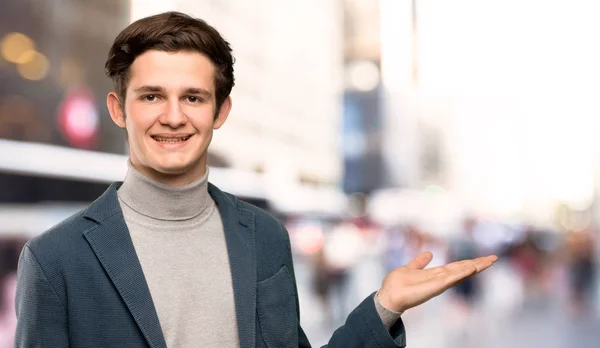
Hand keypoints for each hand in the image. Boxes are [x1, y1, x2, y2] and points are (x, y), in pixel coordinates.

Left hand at [377, 251, 497, 312]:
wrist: (389, 296)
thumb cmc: (397, 285)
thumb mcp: (410, 268)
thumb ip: (419, 262)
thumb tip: (429, 253)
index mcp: (435, 274)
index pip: (456, 267)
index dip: (469, 262)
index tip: (483, 258)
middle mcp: (440, 278)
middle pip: (462, 269)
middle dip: (478, 264)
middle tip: (494, 258)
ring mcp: (439, 283)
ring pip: (461, 272)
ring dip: (475, 266)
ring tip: (489, 260)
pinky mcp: (436, 286)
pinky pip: (452, 278)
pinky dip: (463, 272)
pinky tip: (473, 267)